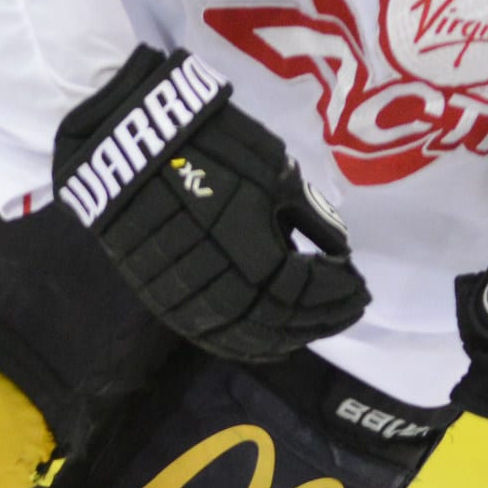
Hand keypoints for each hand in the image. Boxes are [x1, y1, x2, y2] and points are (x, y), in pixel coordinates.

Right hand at [53, 46, 368, 361]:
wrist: (126, 144)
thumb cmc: (208, 145)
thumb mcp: (274, 171)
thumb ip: (309, 219)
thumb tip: (340, 251)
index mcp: (253, 254)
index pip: (307, 290)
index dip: (338, 290)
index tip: (361, 282)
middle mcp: (222, 289)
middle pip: (282, 322)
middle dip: (323, 316)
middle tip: (352, 306)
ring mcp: (188, 300)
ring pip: (247, 338)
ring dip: (290, 336)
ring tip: (318, 324)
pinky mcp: (164, 301)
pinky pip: (213, 336)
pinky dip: (248, 343)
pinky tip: (272, 340)